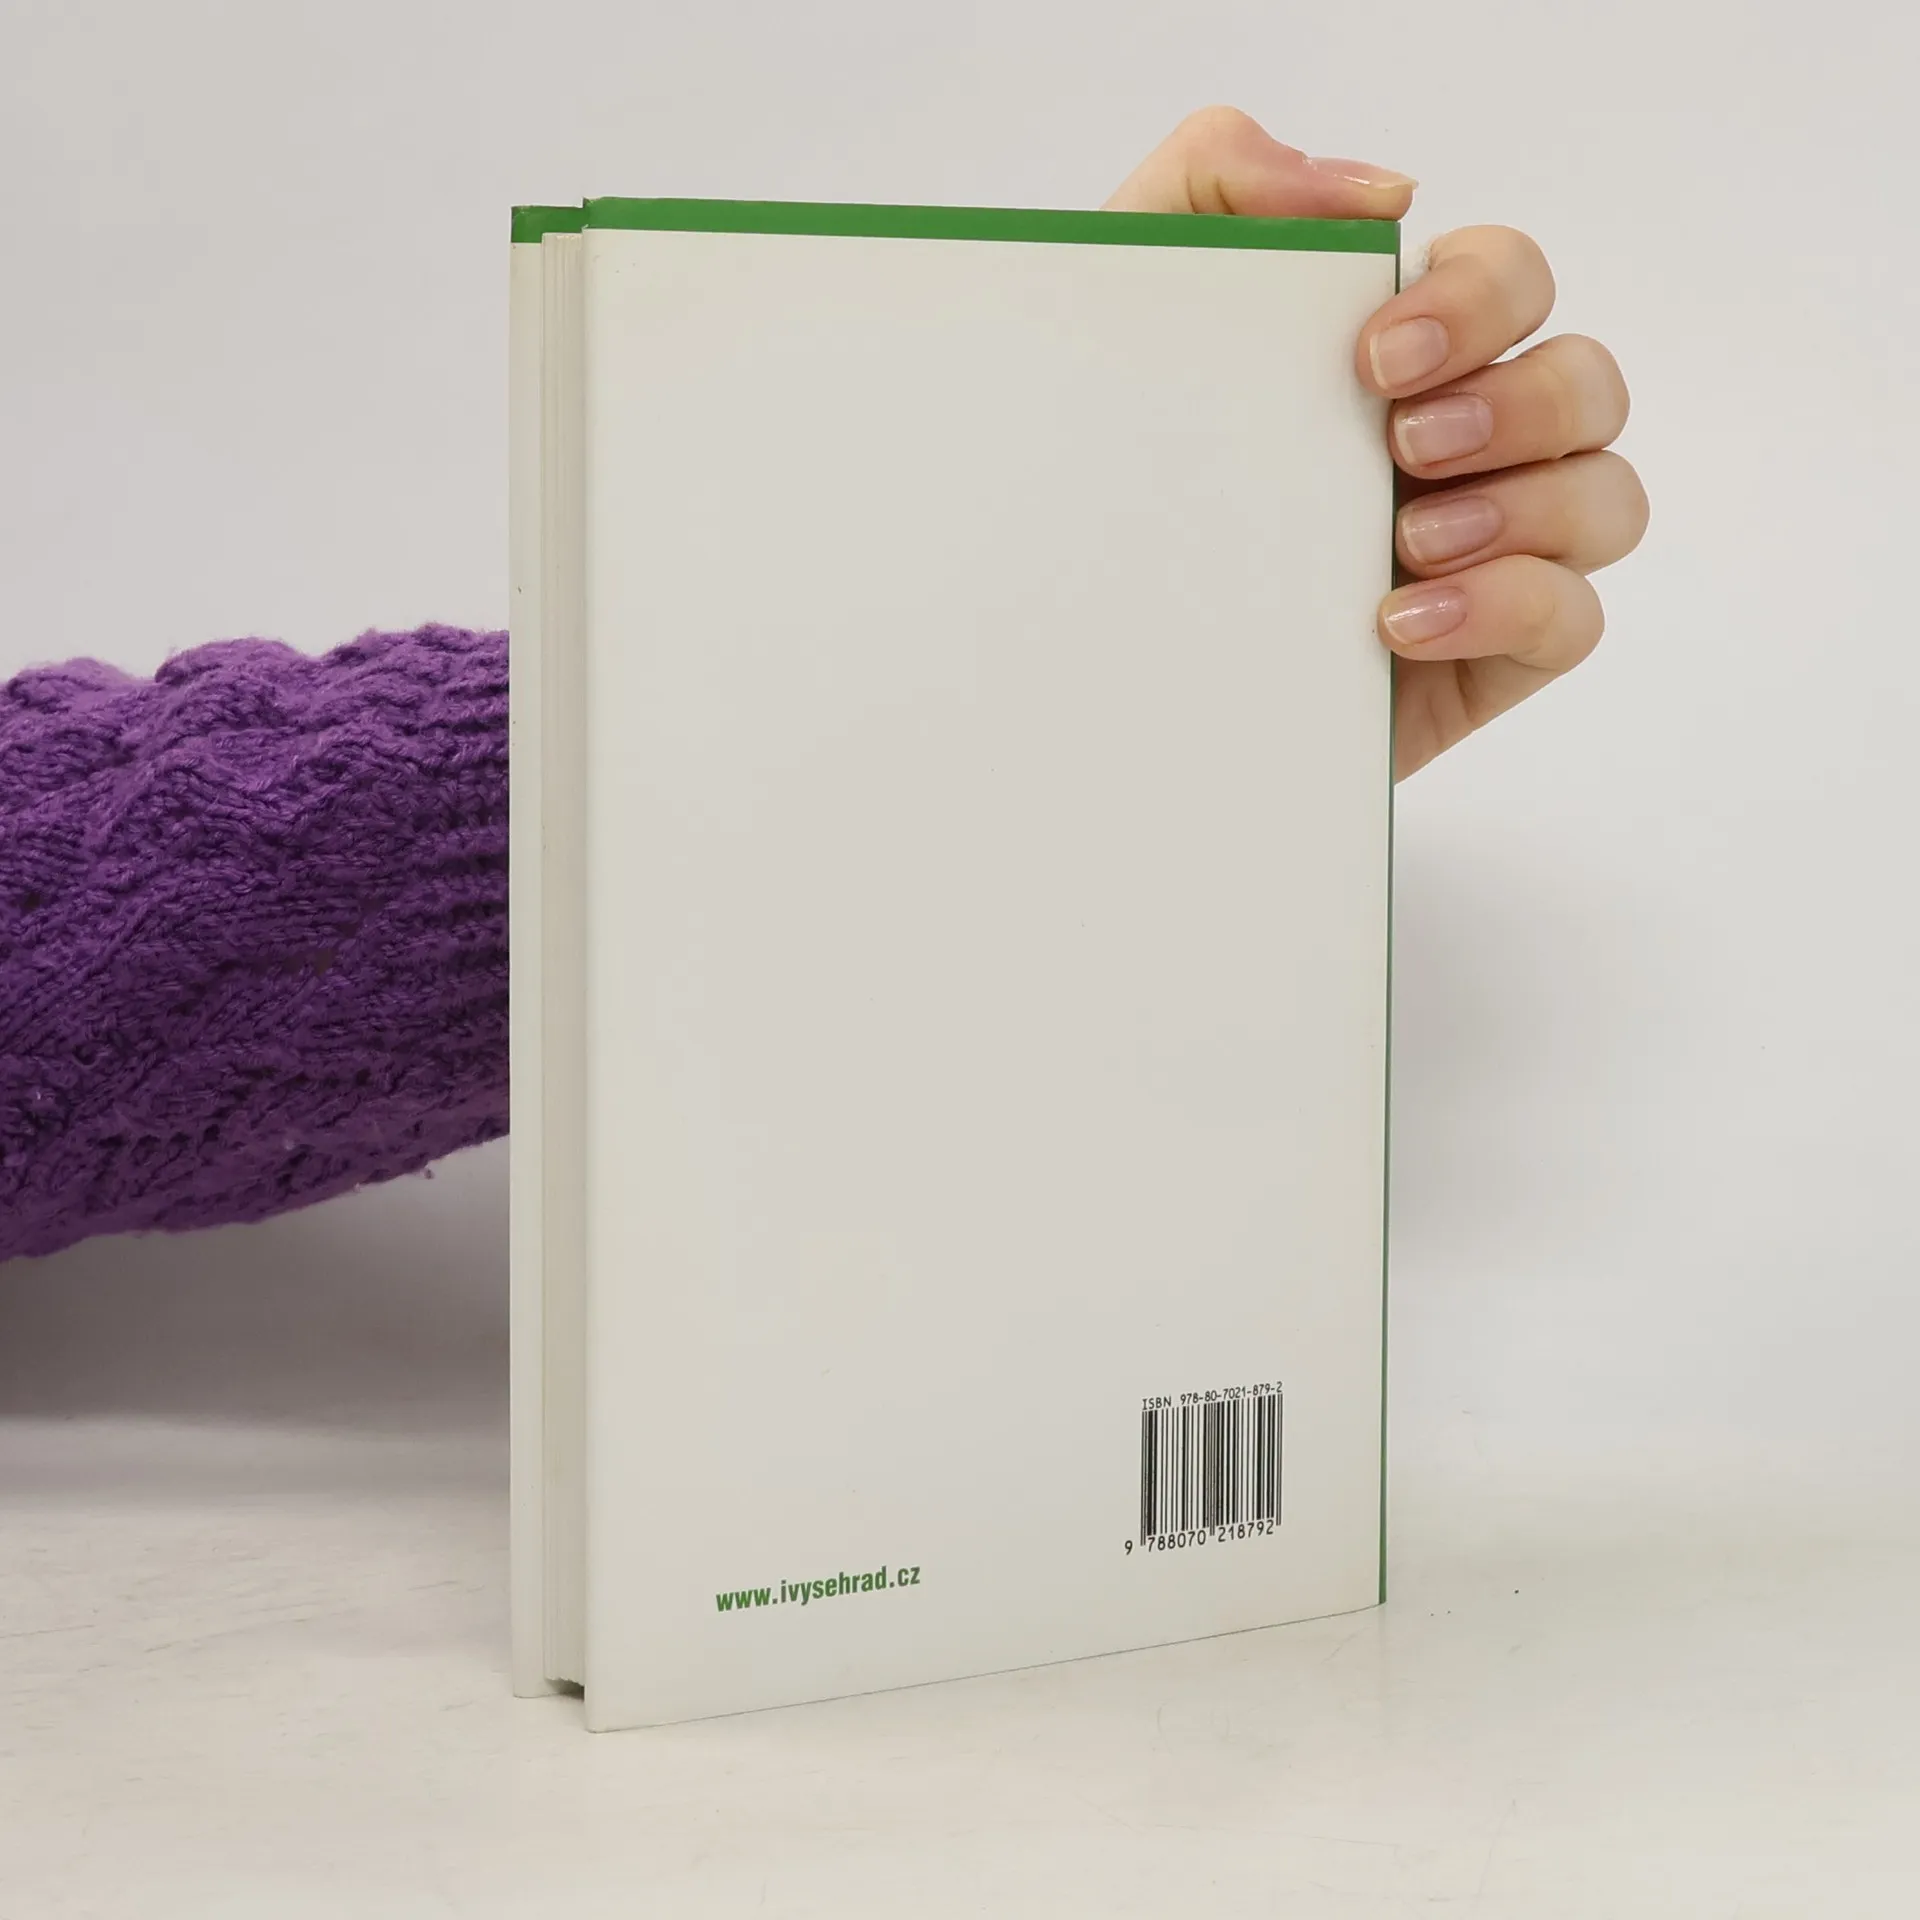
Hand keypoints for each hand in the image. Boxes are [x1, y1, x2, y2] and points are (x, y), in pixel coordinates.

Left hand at [1106, 108, 1647, 778]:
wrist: (1087, 655)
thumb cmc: (1116, 478)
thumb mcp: (1121, 312)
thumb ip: (1216, 183)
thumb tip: (1383, 190)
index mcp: (1403, 356)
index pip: (1509, 280)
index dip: (1476, 300)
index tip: (1374, 355)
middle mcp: (1467, 445)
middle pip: (1586, 382)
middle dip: (1515, 404)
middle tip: (1401, 445)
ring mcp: (1489, 553)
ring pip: (1606, 498)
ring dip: (1524, 507)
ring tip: (1402, 544)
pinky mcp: (1485, 658)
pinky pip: (1572, 620)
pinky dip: (1509, 608)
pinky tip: (1400, 624)